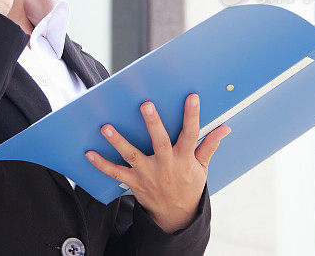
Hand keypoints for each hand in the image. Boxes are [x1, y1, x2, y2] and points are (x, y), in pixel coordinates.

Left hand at [84, 94, 230, 233]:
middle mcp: (166, 165)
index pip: (191, 134)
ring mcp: (148, 174)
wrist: (176, 216)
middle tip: (146, 105)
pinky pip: (115, 172)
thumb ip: (209, 145)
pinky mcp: (134, 182)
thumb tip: (225, 127)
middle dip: (153, 124)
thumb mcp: (202, 167)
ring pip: (132, 156)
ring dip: (118, 141)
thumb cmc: (189, 186)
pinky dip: (101, 164)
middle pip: (160, 142)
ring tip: (106, 127)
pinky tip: (89, 153)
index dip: (192, 116)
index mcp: (184, 159)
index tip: (192, 97)